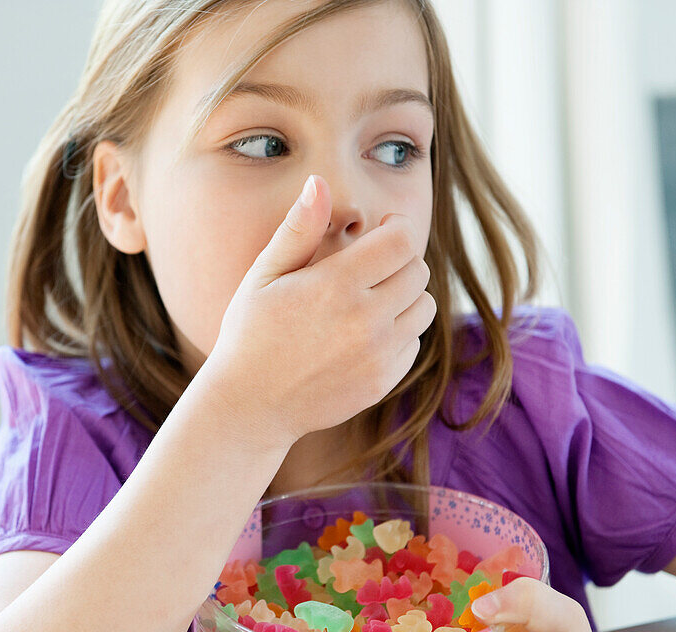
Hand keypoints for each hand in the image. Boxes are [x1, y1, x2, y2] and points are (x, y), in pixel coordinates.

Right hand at [201, 174, 435, 445]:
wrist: (250, 405)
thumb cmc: (250, 333)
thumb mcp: (263, 276)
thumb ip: (297, 229)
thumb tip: (319, 183)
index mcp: (336, 285)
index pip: (402, 241)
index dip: (397, 227)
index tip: (383, 228)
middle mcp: (366, 320)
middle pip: (418, 271)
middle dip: (398, 262)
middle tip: (368, 268)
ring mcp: (378, 354)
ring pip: (424, 307)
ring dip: (404, 298)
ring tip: (368, 301)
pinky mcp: (383, 381)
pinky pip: (413, 343)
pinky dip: (398, 334)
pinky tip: (362, 336)